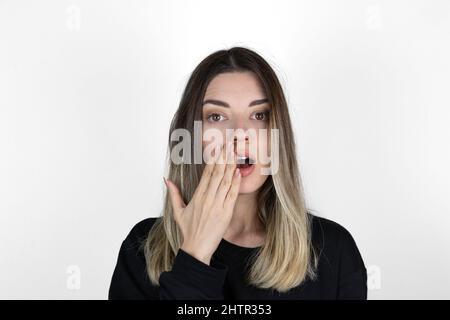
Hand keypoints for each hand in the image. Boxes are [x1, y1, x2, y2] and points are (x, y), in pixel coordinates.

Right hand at [164, 141, 240, 264]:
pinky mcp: (226, 213)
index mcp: (197, 196)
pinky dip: (236, 182)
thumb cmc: (188, 230)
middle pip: (217, 174)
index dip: (213, 160)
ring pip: (226, 181)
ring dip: (231, 166)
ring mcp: (218, 205)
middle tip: (229, 145)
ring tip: (235, 154)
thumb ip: (173, 193)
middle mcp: (208, 198)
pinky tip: (238, 172)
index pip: (207, 174)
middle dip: (224, 158)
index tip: (217, 149)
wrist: (197, 248)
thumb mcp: (178, 211)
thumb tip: (166, 179)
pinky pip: (232, 194)